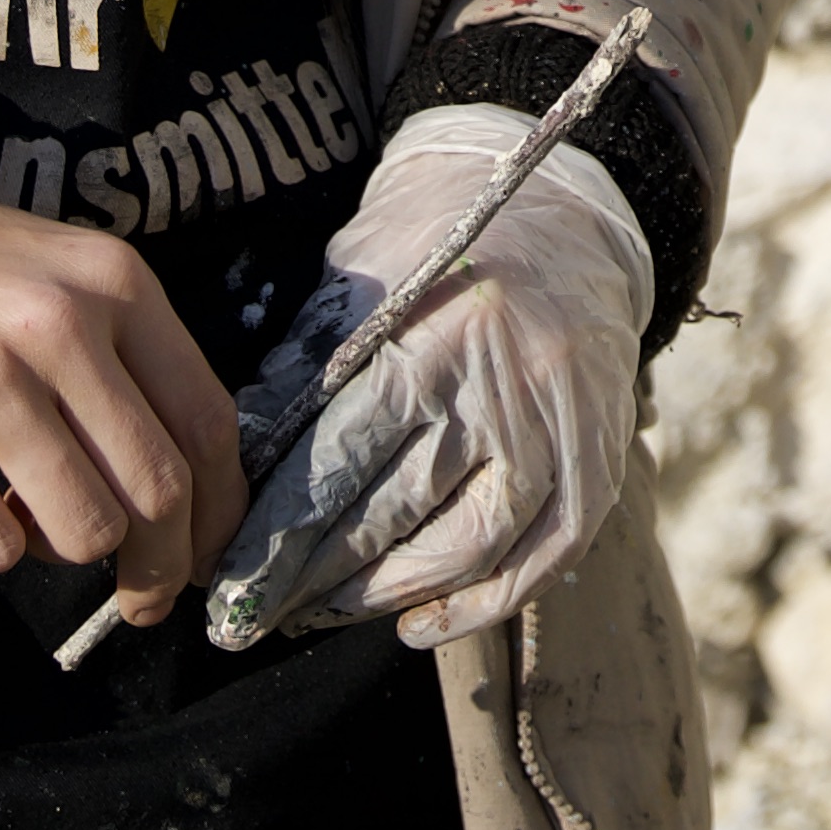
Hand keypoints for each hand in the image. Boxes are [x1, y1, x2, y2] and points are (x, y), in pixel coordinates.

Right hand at [0, 165, 245, 618]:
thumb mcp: (59, 272)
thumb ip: (124, 358)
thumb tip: (183, 492)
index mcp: (113, 281)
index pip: (205, 420)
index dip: (220, 509)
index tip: (205, 555)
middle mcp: (58, 325)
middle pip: (157, 490)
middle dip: (157, 562)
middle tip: (138, 591)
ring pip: (83, 529)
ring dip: (66, 547)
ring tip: (32, 513)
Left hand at [207, 111, 650, 651]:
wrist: (559, 207)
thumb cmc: (435, 239)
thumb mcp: (354, 278)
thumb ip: (301, 374)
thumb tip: (237, 474)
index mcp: (434, 332)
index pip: (338, 460)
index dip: (277, 535)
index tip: (230, 585)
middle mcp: (505, 386)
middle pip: (393, 512)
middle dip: (312, 578)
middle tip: (256, 613)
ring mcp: (561, 427)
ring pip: (467, 548)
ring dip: (386, 596)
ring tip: (324, 611)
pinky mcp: (600, 455)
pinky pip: (543, 557)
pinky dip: (480, 603)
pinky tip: (418, 623)